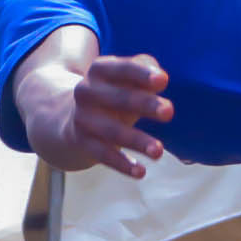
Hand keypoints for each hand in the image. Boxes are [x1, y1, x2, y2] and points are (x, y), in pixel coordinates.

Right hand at [61, 54, 173, 178]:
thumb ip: (144, 69)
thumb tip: (160, 78)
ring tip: (158, 151)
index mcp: (100, 70)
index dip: (141, 74)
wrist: (71, 117)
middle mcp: (87, 92)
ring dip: (137, 141)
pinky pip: (103, 155)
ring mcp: (83, 118)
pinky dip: (122, 164)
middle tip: (169, 111)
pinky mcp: (82, 142)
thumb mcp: (125, 78)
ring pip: (112, 131)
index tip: (163, 80)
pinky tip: (141, 172)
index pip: (122, 69)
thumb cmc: (114, 93)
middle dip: (144, 104)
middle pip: (119, 99)